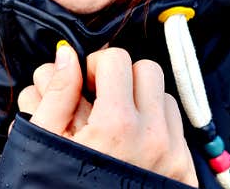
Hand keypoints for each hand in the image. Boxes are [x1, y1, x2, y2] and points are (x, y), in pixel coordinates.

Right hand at [16, 45, 198, 186]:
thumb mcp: (45, 142)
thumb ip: (57, 93)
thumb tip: (66, 55)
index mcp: (116, 127)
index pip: (117, 60)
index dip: (95, 65)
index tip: (84, 83)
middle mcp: (152, 138)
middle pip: (147, 70)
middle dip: (122, 77)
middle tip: (100, 98)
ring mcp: (173, 156)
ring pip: (165, 97)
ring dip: (142, 101)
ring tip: (115, 124)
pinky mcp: (184, 173)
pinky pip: (178, 129)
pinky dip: (157, 127)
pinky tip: (132, 145)